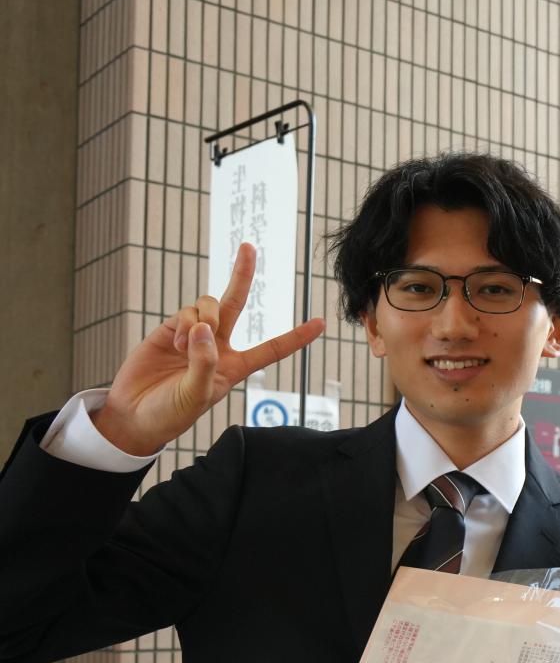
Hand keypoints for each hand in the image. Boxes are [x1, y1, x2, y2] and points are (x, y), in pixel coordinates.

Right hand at [93, 243, 324, 454]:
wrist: (135, 415)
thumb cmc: (171, 413)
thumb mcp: (195, 395)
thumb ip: (203, 363)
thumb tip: (205, 327)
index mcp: (235, 367)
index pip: (272, 349)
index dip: (297, 337)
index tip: (322, 323)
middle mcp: (218, 346)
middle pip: (236, 303)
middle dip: (242, 275)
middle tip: (249, 247)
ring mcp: (194, 335)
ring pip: (208, 305)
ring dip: (202, 318)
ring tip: (185, 345)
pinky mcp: (169, 329)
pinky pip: (186, 312)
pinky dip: (183, 324)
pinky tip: (173, 345)